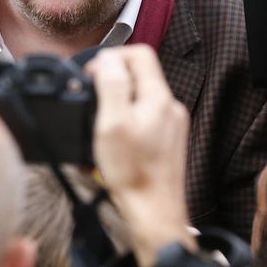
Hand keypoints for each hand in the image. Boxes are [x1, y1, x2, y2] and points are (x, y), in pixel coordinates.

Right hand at [87, 45, 194, 266]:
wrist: (155, 213)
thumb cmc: (132, 172)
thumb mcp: (111, 123)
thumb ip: (112, 84)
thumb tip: (108, 58)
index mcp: (158, 96)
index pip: (140, 53)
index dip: (112, 57)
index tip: (93, 75)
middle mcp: (171, 105)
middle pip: (142, 73)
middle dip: (114, 78)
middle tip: (93, 98)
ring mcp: (173, 123)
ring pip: (143, 95)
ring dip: (121, 99)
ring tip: (103, 120)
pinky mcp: (170, 139)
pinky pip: (147, 114)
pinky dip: (130, 117)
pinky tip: (118, 137)